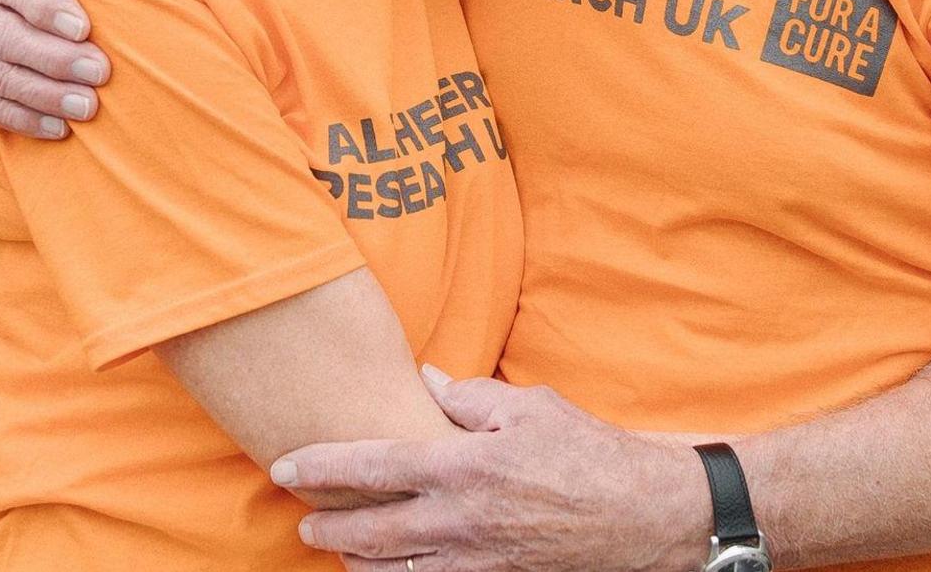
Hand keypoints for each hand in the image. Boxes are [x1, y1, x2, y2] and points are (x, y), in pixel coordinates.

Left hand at [275, 371, 707, 571]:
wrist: (645, 516)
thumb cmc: (590, 453)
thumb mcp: (530, 406)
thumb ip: (468, 396)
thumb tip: (427, 378)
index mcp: (463, 466)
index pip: (372, 466)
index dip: (320, 466)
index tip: (284, 464)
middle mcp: (460, 520)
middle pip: (368, 533)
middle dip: (326, 529)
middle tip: (302, 523)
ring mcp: (476, 561)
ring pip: (392, 571)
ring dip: (357, 562)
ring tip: (338, 550)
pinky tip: (390, 571)